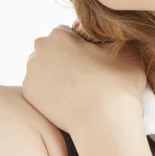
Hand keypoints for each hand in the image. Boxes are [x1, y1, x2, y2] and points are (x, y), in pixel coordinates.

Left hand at [22, 22, 146, 132]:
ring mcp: (31, 75)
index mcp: (59, 35)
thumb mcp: (125, 49)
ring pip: (45, 67)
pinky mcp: (29, 96)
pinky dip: (51, 90)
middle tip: (86, 73)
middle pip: (53, 49)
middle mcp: (39, 51)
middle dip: (66, 56)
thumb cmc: (116, 83)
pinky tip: (68, 98)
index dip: (83, 44)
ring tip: (78, 88)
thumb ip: (112, 37)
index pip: (69, 33)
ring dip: (57, 73)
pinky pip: (40, 87)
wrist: (103, 122)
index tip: (94, 58)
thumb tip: (111, 36)